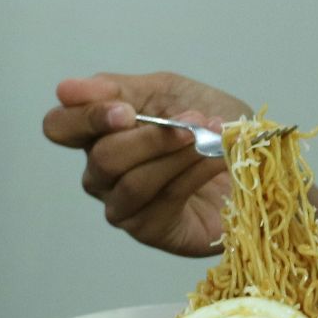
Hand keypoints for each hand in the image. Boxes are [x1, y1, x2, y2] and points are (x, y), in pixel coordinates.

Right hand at [41, 72, 252, 256]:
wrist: (258, 159)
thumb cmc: (210, 126)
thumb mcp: (170, 92)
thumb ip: (119, 87)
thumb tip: (66, 89)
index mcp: (99, 133)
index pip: (60, 126)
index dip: (85, 117)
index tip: (123, 109)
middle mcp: (102, 173)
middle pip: (102, 157)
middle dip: (151, 136)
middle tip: (192, 120)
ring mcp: (123, 205)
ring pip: (131, 181)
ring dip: (175, 155)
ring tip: (211, 137)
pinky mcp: (150, 230)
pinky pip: (162, 200)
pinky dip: (192, 174)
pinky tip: (217, 159)